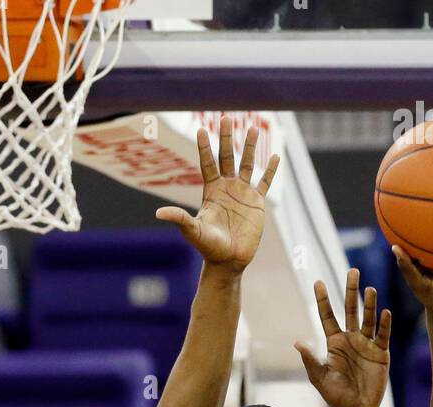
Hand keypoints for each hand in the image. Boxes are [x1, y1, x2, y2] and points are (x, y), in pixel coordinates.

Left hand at [156, 116, 280, 270]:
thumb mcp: (193, 231)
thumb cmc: (209, 248)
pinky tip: (274, 156)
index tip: (201, 129)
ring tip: (253, 128)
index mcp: (211, 191)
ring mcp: (243, 194)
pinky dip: (270, 170)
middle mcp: (227, 188)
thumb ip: (179, 219)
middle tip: (226, 117)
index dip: (204, 147)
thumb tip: (159, 214)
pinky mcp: (257, 203)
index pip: (207, 163)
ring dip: (250, 146)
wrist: (229, 262)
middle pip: (227, 157)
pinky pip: (264, 182)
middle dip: (227, 138)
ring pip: (248, 164)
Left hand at [295, 269, 391, 406]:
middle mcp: (351, 339)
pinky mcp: (381, 353)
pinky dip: (385, 325)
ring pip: (368, 319)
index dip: (323, 299)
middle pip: (350, 309)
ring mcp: (367, 344)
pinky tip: (385, 313)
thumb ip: (311, 360)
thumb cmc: (335, 396)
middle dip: (351, 290)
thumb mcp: (319, 378)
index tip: (317, 281)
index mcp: (334, 342)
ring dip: (369, 304)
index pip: (327, 316)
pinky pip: (383, 335)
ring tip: (369, 289)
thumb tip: (298, 343)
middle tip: (353, 270)